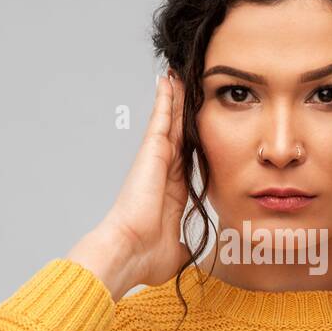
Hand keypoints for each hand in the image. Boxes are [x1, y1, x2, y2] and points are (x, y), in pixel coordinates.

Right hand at [68, 72, 192, 299]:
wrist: (130, 252)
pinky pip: (161, 119)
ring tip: (179, 74)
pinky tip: (169, 80)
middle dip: (183, 112)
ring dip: (175, 98)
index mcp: (173, 192)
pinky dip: (165, 99)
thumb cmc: (147, 256)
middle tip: (189, 87)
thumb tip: (198, 255)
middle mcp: (164, 172)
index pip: (188, 160)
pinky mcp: (151, 152)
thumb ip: (188, 245)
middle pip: (178, 134)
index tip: (201, 127)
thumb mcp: (178, 251)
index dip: (194, 141)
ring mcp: (156, 160)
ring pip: (169, 121)